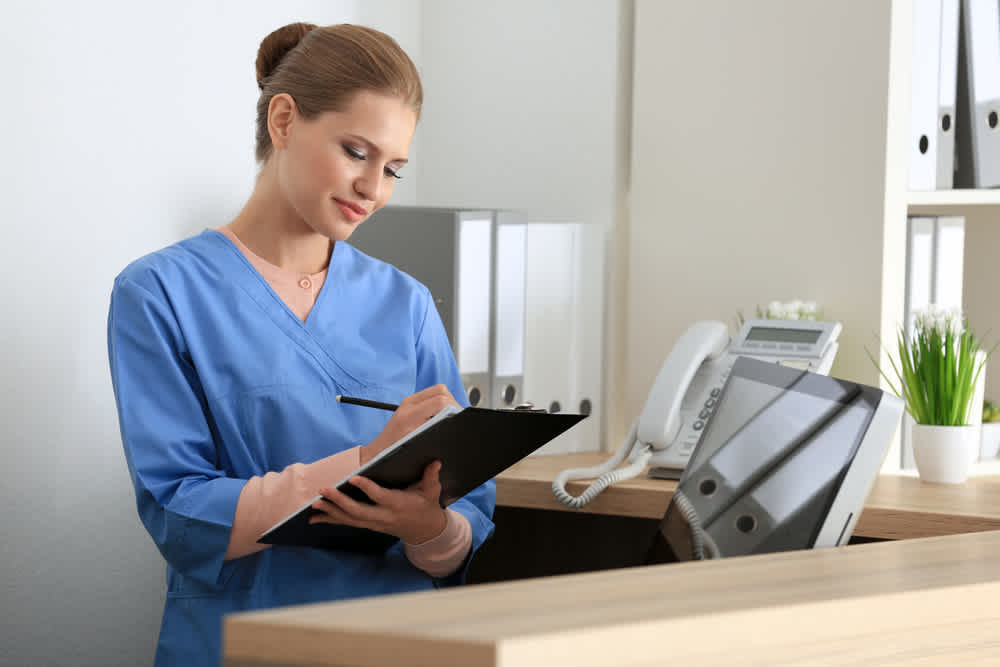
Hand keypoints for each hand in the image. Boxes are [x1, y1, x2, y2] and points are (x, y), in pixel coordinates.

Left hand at [309, 460, 447, 544]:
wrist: (425, 532)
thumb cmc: (427, 507)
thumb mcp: (432, 493)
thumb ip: (431, 478)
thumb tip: (435, 462)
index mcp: (398, 505)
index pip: (380, 497)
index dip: (367, 488)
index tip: (354, 477)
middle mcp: (383, 516)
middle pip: (358, 511)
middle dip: (339, 502)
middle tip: (323, 491)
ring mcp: (374, 523)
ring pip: (349, 519)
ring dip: (330, 512)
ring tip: (314, 503)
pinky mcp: (368, 525)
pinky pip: (347, 523)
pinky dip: (330, 520)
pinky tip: (314, 518)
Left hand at [359, 384, 459, 464]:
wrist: (375, 454)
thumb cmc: (393, 455)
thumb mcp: (416, 448)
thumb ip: (434, 434)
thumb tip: (452, 424)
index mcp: (410, 415)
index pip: (440, 400)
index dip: (455, 408)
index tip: (460, 418)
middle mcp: (408, 404)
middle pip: (441, 390)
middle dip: (453, 402)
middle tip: (457, 417)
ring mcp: (408, 402)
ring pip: (437, 390)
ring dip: (447, 401)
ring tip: (450, 416)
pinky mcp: (409, 404)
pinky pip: (430, 395)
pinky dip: (439, 403)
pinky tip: (440, 417)